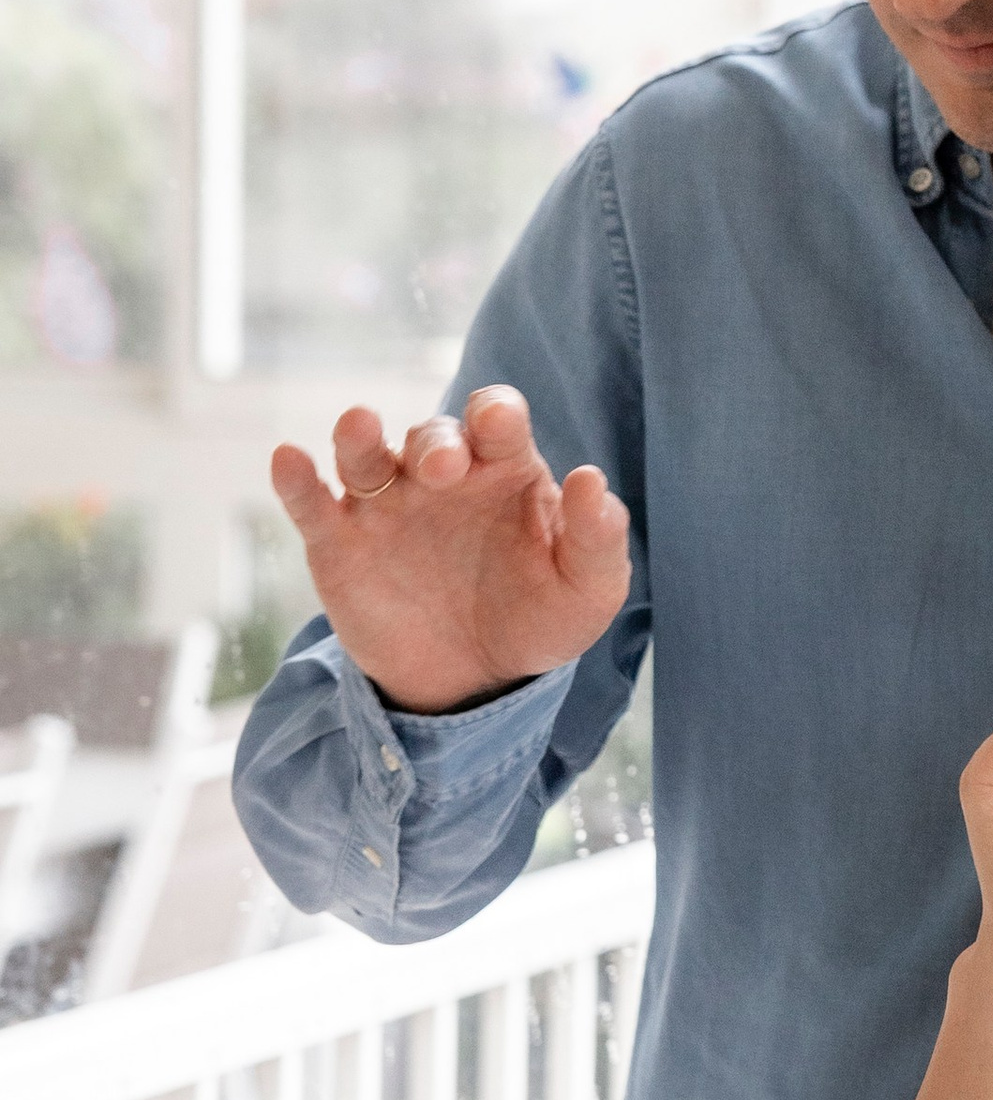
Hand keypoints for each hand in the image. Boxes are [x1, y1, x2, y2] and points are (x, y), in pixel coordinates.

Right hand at [271, 387, 631, 713]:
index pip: (497, 420)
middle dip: (435, 442)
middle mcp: (442, 476)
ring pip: (364, 455)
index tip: (498, 426)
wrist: (475, 684)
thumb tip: (591, 480)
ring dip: (360, 438)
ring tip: (358, 426)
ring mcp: (386, 506)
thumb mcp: (586, 591)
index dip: (495, 415)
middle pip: (431, 435)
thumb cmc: (538, 618)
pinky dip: (296, 479)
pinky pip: (311, 503)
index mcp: (504, 469)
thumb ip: (597, 538)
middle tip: (442, 468)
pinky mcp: (339, 544)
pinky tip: (288, 459)